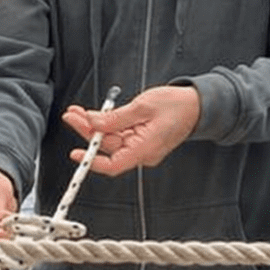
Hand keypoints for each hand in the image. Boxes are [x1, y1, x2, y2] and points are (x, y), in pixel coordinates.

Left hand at [61, 85, 199, 175]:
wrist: (197, 104)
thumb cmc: (177, 105)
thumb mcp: (143, 107)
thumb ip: (116, 118)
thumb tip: (93, 123)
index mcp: (145, 149)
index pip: (114, 164)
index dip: (92, 161)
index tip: (76, 153)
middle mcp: (142, 152)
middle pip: (108, 147)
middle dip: (87, 131)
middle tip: (71, 116)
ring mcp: (141, 145)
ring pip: (110, 138)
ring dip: (94, 125)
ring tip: (77, 112)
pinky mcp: (140, 137)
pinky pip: (119, 133)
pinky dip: (106, 123)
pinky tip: (93, 114)